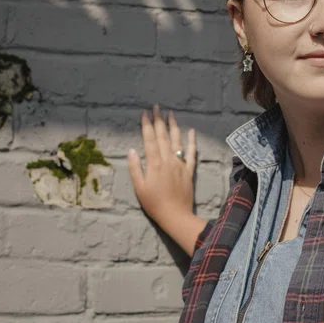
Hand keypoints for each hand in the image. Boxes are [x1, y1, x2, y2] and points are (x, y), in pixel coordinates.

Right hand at [127, 105, 205, 254]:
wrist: (175, 215)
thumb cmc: (154, 203)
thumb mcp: (139, 187)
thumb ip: (135, 168)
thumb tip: (131, 150)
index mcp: (154, 163)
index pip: (149, 139)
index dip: (146, 125)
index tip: (144, 113)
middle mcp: (168, 160)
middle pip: (162, 136)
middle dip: (158, 120)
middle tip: (156, 107)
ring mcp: (180, 164)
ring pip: (177, 140)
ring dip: (173, 126)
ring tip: (171, 114)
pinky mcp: (189, 170)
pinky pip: (191, 153)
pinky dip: (192, 141)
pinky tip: (191, 131)